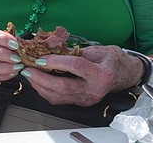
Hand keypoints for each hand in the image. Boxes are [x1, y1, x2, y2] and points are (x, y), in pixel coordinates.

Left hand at [22, 45, 138, 106]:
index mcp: (101, 74)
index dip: (55, 62)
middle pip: (63, 87)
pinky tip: (38, 82)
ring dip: (40, 86)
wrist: (125, 74)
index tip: (39, 58)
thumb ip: (76, 51)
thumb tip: (52, 49)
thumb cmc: (113, 60)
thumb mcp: (98, 49)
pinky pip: (60, 99)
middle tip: (27, 70)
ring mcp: (87, 99)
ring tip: (29, 75)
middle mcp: (94, 90)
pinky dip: (46, 91)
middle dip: (41, 79)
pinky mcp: (81, 102)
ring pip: (59, 97)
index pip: (75, 67)